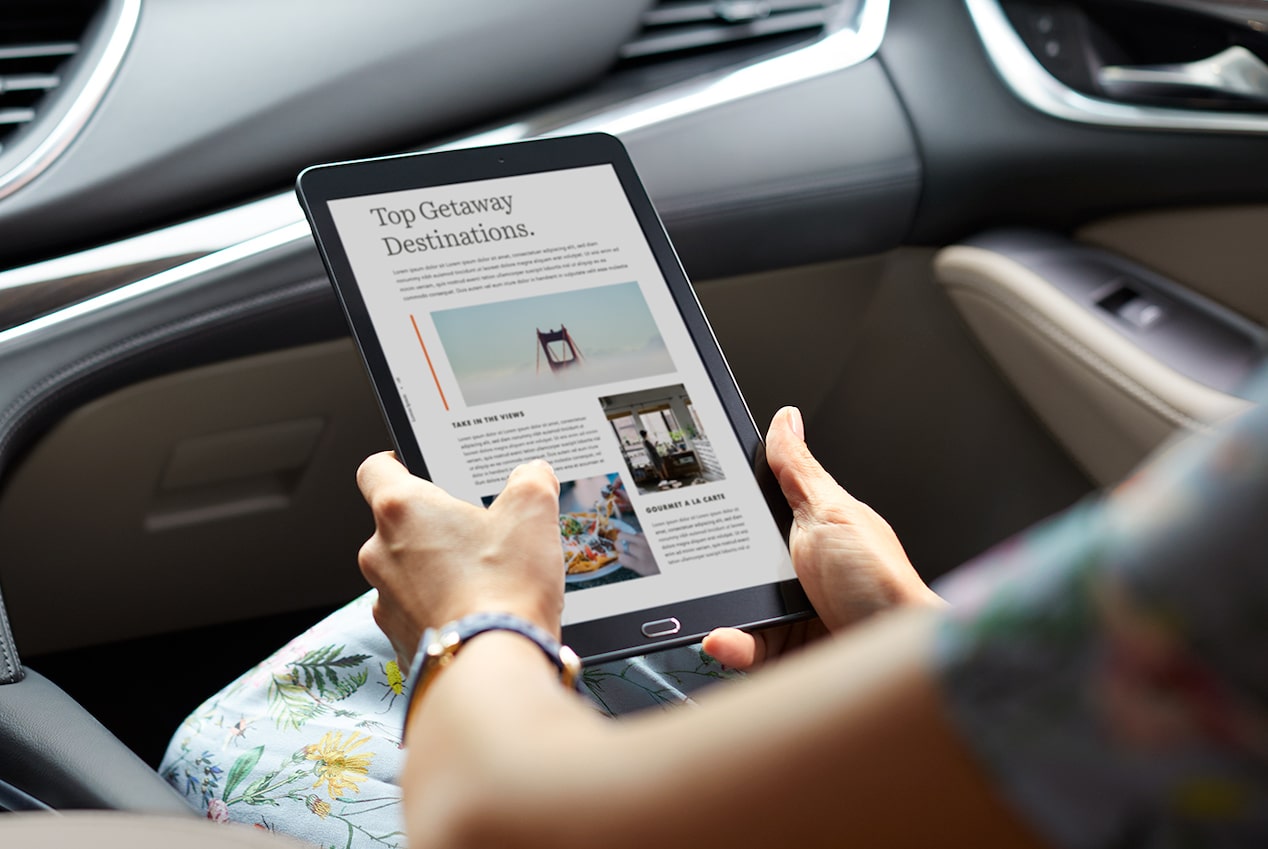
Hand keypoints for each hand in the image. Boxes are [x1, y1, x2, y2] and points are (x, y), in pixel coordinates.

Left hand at [356, 453, 564, 669]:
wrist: (494, 666)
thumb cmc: (505, 586)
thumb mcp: (534, 513)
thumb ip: (531, 480)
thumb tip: (532, 474)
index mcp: (401, 510)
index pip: (375, 469)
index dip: (396, 462)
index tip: (414, 466)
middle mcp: (379, 553)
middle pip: (397, 525)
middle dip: (434, 525)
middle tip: (477, 530)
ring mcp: (384, 601)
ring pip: (405, 571)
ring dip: (435, 569)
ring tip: (484, 577)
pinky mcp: (397, 639)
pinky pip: (415, 612)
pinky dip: (438, 608)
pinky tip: (475, 612)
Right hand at [614, 530, 656, 576]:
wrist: (674, 560)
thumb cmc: (658, 569)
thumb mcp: (644, 572)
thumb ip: (633, 564)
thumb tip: (622, 557)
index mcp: (641, 566)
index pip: (621, 557)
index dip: (619, 556)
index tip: (621, 557)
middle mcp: (643, 553)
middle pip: (620, 543)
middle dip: (619, 545)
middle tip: (622, 547)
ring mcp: (648, 543)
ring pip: (629, 535)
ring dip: (629, 539)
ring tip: (632, 544)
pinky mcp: (652, 537)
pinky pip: (640, 533)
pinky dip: (639, 537)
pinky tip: (642, 542)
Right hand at [704, 406, 941, 669]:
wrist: (896, 655)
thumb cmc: (880, 582)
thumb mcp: (830, 513)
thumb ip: (798, 471)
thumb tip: (786, 419)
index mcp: (811, 526)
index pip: (758, 506)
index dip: (727, 502)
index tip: (694, 498)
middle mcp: (800, 566)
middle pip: (738, 557)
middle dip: (713, 560)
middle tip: (691, 559)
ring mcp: (792, 608)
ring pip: (737, 603)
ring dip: (717, 607)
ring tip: (703, 604)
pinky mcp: (786, 646)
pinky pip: (746, 644)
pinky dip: (730, 643)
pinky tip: (721, 637)